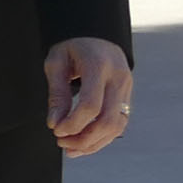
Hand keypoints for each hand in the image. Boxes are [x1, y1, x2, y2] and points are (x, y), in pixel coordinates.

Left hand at [46, 36, 132, 156]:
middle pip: (108, 121)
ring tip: (71, 148)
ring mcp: (127, 88)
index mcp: (99, 65)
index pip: (91, 105)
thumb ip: (57, 94)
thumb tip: (55, 123)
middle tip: (62, 143)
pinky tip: (83, 143)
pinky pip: (119, 124)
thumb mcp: (57, 63)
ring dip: (93, 143)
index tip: (56, 130)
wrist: (97, 33)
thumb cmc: (73, 46)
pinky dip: (101, 138)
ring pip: (117, 127)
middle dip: (83, 139)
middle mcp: (118, 78)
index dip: (72, 124)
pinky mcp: (127, 96)